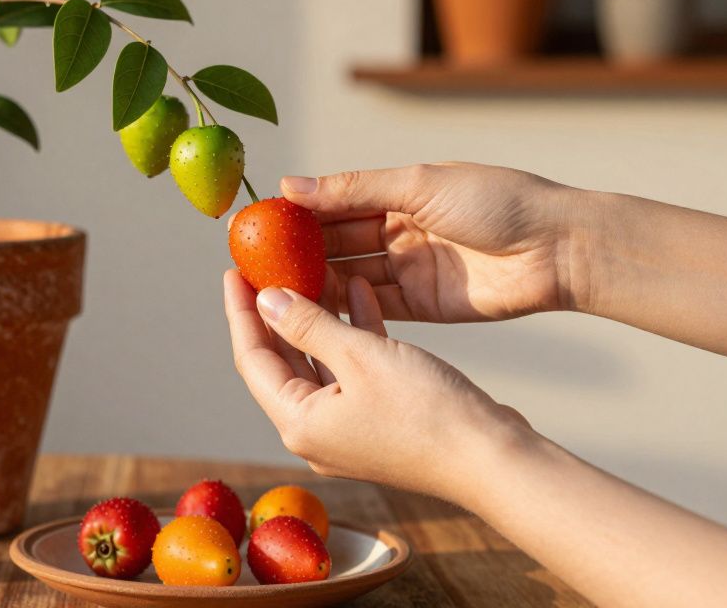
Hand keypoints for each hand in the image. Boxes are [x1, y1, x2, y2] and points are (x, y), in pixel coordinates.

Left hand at [222, 269, 530, 500]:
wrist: (492, 459)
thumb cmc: (429, 414)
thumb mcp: (361, 356)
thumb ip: (309, 325)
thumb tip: (266, 300)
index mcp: (297, 422)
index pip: (251, 358)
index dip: (240, 311)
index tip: (233, 270)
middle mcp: (314, 431)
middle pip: (280, 361)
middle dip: (273, 311)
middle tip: (265, 265)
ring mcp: (346, 429)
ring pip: (318, 361)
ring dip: (316, 316)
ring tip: (308, 267)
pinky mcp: (377, 421)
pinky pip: (351, 370)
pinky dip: (352, 333)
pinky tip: (359, 291)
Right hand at [281, 162, 585, 321]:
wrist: (558, 249)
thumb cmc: (499, 201)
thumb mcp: (420, 185)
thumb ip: (354, 189)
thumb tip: (291, 185)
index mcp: (399, 194)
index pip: (335, 203)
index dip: (298, 213)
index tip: (258, 223)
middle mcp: (400, 231)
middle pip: (337, 243)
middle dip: (298, 251)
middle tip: (255, 262)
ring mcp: (410, 269)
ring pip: (350, 276)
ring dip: (315, 282)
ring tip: (272, 289)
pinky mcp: (423, 305)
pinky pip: (374, 306)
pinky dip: (344, 307)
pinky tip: (310, 308)